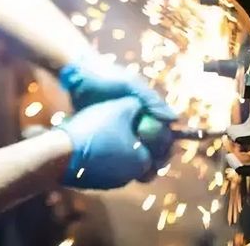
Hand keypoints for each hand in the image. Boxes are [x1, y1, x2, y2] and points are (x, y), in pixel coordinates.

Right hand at [57, 97, 166, 188]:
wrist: (60, 153)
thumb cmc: (94, 129)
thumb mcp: (120, 108)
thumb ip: (137, 106)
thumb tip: (142, 105)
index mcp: (143, 162)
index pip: (161, 150)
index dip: (160, 134)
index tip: (152, 121)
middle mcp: (130, 177)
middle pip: (143, 158)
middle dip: (140, 142)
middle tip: (131, 125)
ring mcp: (110, 182)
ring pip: (123, 163)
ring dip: (121, 149)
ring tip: (112, 131)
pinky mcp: (93, 182)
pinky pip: (106, 166)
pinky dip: (105, 155)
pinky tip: (95, 141)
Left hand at [59, 58, 176, 174]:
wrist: (75, 74)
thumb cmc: (105, 76)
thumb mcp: (130, 86)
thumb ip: (151, 101)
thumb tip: (174, 120)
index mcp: (145, 107)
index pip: (162, 130)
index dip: (164, 146)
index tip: (162, 159)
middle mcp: (134, 117)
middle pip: (149, 143)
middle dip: (150, 157)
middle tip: (148, 172)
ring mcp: (118, 124)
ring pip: (132, 148)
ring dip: (135, 160)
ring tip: (135, 174)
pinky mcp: (103, 130)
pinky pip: (115, 148)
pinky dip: (118, 157)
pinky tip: (116, 168)